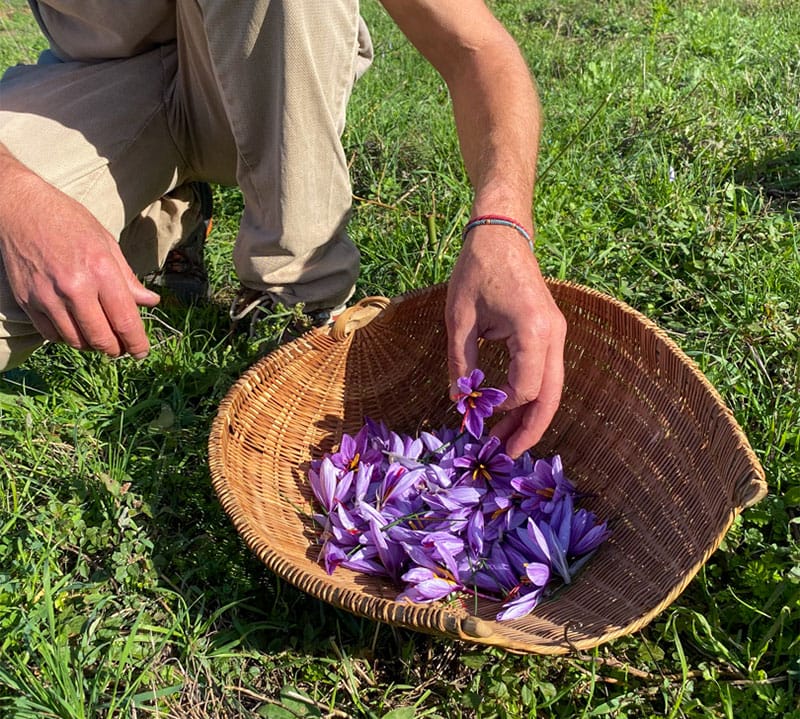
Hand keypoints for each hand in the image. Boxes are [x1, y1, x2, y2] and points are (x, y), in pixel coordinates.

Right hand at [0, 167, 159, 358]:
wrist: (20, 208)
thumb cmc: (69, 221)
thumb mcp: (107, 243)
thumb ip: (129, 278)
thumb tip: (151, 302)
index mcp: (100, 271)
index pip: (125, 321)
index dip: (137, 343)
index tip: (142, 353)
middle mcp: (74, 288)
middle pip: (101, 338)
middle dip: (116, 350)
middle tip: (122, 349)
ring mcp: (47, 297)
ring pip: (76, 341)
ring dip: (92, 346)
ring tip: (101, 338)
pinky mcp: (27, 302)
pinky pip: (52, 335)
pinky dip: (68, 338)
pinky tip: (76, 329)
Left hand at [445, 226, 565, 456]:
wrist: (501, 233)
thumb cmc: (477, 269)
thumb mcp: (459, 317)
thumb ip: (460, 361)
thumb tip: (459, 400)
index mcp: (534, 331)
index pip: (525, 388)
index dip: (500, 406)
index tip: (475, 410)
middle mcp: (554, 336)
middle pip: (551, 396)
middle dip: (531, 429)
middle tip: (508, 455)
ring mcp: (557, 334)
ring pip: (551, 387)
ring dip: (531, 415)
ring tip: (508, 440)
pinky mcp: (550, 332)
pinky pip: (546, 372)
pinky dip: (531, 395)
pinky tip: (511, 410)